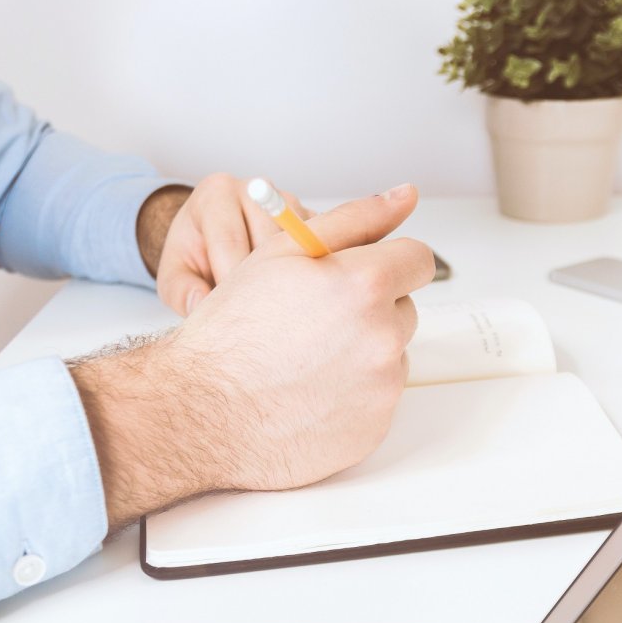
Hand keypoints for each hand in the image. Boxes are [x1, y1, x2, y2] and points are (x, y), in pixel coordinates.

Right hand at [74, 183, 433, 529]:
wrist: (203, 411)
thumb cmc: (233, 331)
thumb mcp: (284, 252)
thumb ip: (354, 219)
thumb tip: (405, 195)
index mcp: (365, 284)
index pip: (418, 260)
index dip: (388, 264)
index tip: (364, 276)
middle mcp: (383, 336)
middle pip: (405, 310)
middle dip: (371, 310)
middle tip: (316, 322)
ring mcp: (382, 387)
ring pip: (392, 356)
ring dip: (364, 353)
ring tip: (308, 360)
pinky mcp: (376, 427)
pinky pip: (380, 399)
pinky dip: (355, 395)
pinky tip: (311, 393)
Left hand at [137, 174, 312, 316]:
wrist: (214, 239)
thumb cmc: (194, 257)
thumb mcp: (174, 275)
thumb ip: (182, 290)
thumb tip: (201, 305)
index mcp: (216, 193)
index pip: (230, 240)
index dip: (231, 282)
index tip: (231, 313)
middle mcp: (256, 189)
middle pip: (269, 243)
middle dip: (263, 283)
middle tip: (256, 315)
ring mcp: (289, 201)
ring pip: (299, 247)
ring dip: (290, 280)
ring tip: (276, 306)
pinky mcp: (313, 218)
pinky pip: (321, 248)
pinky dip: (311, 274)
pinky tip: (296, 295)